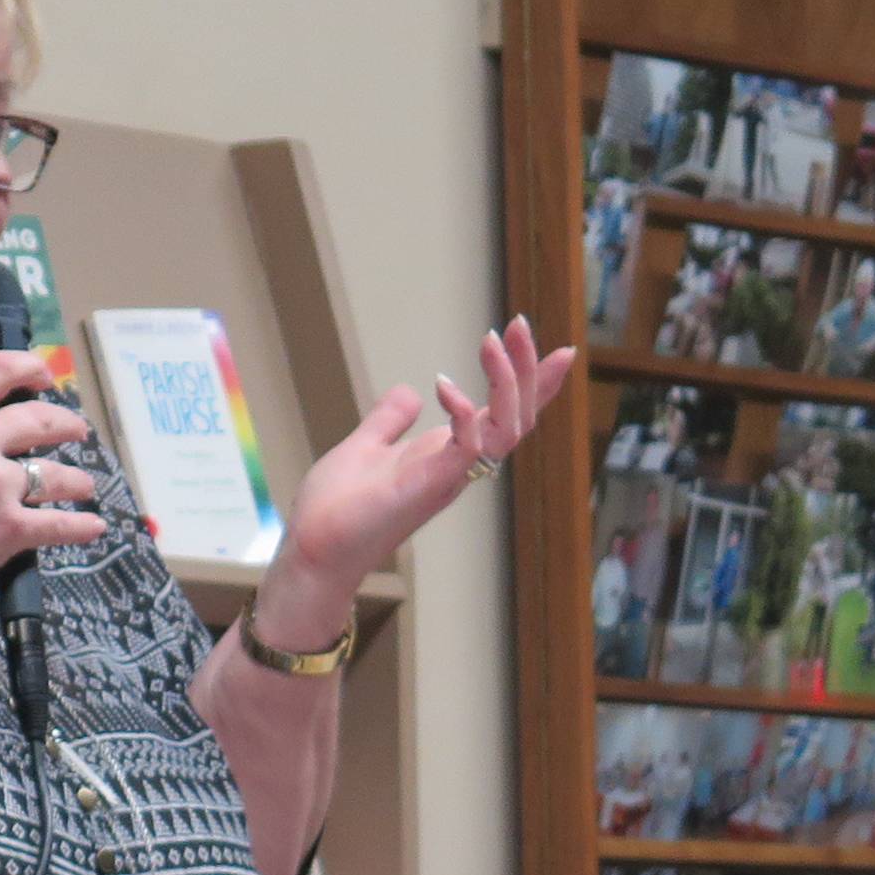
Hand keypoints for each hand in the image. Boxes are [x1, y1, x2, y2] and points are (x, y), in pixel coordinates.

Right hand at [0, 348, 106, 617]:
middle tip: (76, 430)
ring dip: (77, 479)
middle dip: (66, 423)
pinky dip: (81, 526)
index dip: (27, 367)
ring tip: (84, 485)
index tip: (43, 376)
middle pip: (39, 418)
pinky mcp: (10, 529)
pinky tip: (93, 527)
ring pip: (56, 473)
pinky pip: (59, 524)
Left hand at [254, 319, 574, 644]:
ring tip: (494, 340)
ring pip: (507, 428)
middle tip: (521, 323)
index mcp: (448, 454)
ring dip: (507, 381)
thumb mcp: (365, 448)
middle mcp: (458, 465)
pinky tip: (444, 385)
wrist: (312, 550)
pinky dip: (463, 414)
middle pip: (518, 415)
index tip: (562, 350)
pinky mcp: (430, 487)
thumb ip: (389, 421)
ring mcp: (448, 476)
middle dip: (529, 369)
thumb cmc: (336, 509)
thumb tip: (409, 393)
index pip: (504, 414)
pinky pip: (469, 449)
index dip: (534, 384)